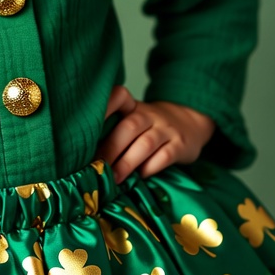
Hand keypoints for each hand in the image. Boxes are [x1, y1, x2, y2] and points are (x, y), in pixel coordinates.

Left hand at [96, 86, 215, 182]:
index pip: (119, 96)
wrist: (190, 123)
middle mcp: (149, 114)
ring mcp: (166, 129)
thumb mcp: (134, 118)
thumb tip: (84, 153)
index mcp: (133, 107)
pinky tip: (141, 176)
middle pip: (129, 127)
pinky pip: (165, 155)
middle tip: (97, 167)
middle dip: (111, 148)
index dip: (104, 105)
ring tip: (114, 178)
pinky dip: (151, 167)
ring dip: (127, 162)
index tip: (87, 123)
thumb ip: (114, 130)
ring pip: (146, 143)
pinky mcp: (180, 145)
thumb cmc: (150, 126)